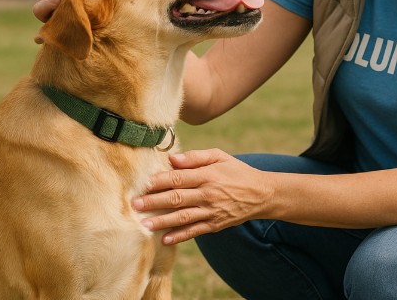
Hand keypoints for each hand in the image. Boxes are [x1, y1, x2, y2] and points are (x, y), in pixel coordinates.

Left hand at [133, 149, 273, 245]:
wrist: (261, 194)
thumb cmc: (236, 171)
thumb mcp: (220, 156)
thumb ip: (196, 157)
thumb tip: (172, 159)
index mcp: (208, 175)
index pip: (179, 178)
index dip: (160, 181)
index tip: (143, 184)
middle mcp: (208, 194)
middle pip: (177, 198)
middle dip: (154, 202)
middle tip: (135, 205)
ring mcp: (211, 211)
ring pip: (183, 217)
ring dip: (162, 221)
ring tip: (144, 224)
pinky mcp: (215, 225)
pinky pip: (194, 231)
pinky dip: (180, 236)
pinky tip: (165, 239)